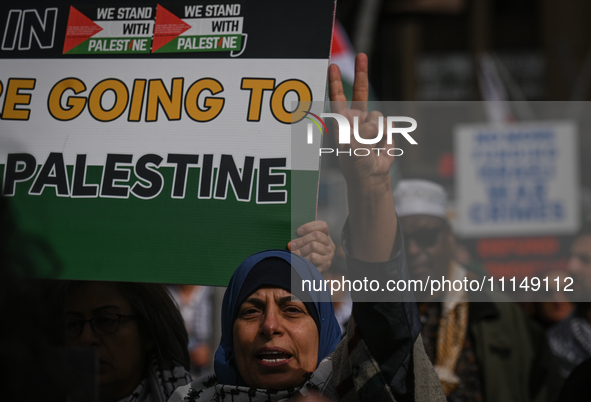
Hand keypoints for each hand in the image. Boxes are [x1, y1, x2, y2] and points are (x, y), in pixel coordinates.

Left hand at [288, 220, 334, 271]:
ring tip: (293, 253)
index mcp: (326, 236)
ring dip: (301, 249)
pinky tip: (298, 261)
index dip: (309, 227)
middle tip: (290, 244)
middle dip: (301, 240)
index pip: (322, 225)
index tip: (298, 231)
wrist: (310, 272)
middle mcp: (330, 245)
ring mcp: (329, 255)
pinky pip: (313, 257)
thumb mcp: (305, 243)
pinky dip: (304, 258)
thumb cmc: (305, 254)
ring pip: (314, 245)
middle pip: (316, 235)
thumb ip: (302, 236)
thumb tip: (291, 231)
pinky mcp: (326, 264)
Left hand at [328, 53, 394, 191]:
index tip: (332, 66)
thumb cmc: (356, 164)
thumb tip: (369, 123)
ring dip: (375, 131)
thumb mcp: (352, 149)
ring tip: (370, 145)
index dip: (335, 81)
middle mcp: (356, 118)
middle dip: (361, 73)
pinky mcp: (384, 129)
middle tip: (361, 55)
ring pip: (377, 116)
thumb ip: (359, 133)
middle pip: (360, 91)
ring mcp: (370, 123)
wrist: (371, 176)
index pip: (338, 97)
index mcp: (342, 121)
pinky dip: (385, 136)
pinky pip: (387, 125)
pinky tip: (380, 147)